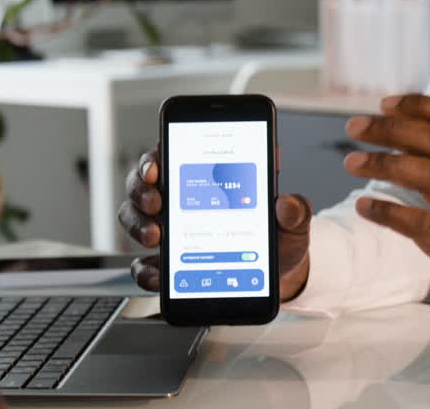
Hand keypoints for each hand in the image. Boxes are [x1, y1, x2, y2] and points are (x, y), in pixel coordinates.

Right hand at [119, 151, 315, 301]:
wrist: (275, 277)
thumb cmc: (278, 239)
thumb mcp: (292, 222)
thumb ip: (295, 211)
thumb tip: (287, 204)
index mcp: (209, 177)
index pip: (172, 153)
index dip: (156, 157)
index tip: (157, 167)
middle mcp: (182, 199)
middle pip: (142, 183)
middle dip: (141, 190)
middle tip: (156, 203)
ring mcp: (171, 230)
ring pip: (134, 217)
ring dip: (138, 225)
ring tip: (156, 237)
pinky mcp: (168, 263)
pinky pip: (143, 265)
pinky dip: (145, 270)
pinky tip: (157, 275)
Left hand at [344, 95, 429, 332]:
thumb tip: (406, 141)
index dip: (421, 105)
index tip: (386, 104)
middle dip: (391, 128)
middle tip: (354, 126)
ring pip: (428, 176)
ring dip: (384, 164)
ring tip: (351, 161)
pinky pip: (420, 225)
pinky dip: (388, 212)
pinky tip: (364, 207)